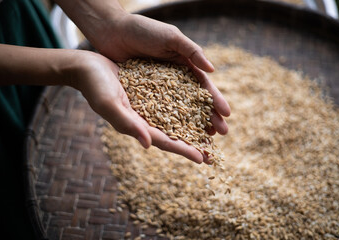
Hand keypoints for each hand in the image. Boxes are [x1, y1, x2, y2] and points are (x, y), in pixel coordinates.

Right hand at [75, 51, 211, 163]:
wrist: (88, 66)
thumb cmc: (94, 85)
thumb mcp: (109, 104)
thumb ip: (128, 123)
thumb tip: (148, 145)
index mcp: (136, 125)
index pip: (164, 141)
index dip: (182, 150)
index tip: (201, 159)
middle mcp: (145, 118)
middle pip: (174, 134)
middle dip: (192, 144)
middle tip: (212, 154)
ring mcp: (149, 105)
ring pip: (176, 119)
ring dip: (193, 126)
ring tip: (211, 132)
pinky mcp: (151, 91)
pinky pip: (172, 100)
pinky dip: (186, 106)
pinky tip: (198, 105)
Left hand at [90, 14, 230, 134]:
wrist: (112, 31)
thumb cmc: (143, 30)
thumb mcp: (171, 37)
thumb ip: (192, 51)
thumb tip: (213, 70)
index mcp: (185, 64)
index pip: (204, 86)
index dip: (215, 100)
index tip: (227, 115)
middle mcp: (175, 78)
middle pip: (195, 101)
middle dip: (209, 117)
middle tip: (221, 133)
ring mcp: (159, 87)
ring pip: (179, 109)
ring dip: (191, 123)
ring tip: (203, 138)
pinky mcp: (143, 92)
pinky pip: (158, 109)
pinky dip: (168, 121)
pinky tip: (175, 133)